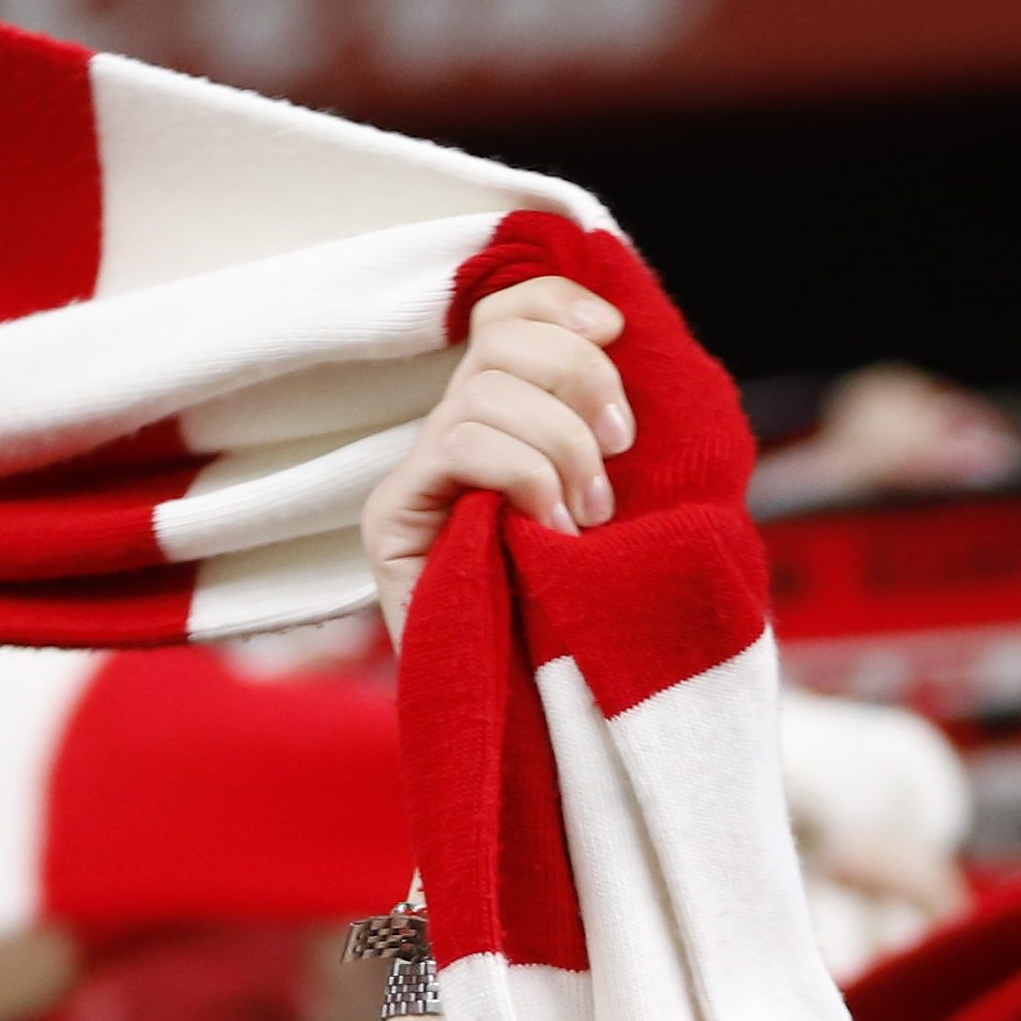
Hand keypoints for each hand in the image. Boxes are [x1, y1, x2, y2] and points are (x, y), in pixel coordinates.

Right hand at [363, 275, 632, 634]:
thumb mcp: (614, 508)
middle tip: (619, 449)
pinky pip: (461, 445)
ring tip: (589, 514)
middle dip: (580, 376)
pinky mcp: (390, 516)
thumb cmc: (581, 614)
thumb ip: (611, 437)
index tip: (618, 329)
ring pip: (486, 389)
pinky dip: (524, 476)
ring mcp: (418, 475)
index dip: (558, 303)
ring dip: (560, 443)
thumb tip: (630, 348)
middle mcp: (453, 435)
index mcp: (504, 420)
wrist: (530, 716)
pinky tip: (551, 531)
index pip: (507, 315)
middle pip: (501, 337)